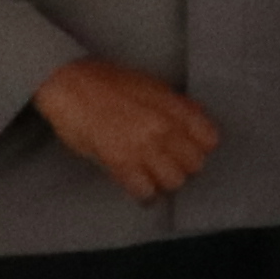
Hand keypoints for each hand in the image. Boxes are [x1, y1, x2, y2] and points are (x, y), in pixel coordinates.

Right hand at [31, 56, 218, 203]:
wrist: (70, 84)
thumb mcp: (152, 86)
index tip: (188, 151)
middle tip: (168, 166)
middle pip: (194, 165)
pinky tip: (139, 190)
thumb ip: (177, 106)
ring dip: (163, 183)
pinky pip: (145, 192)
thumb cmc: (107, 83)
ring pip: (173, 182)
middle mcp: (164, 127)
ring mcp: (142, 145)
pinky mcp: (119, 162)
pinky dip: (144, 195)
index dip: (199, 149)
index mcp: (174, 107)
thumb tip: (197, 118)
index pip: (209, 141)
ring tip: (153, 179)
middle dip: (182, 168)